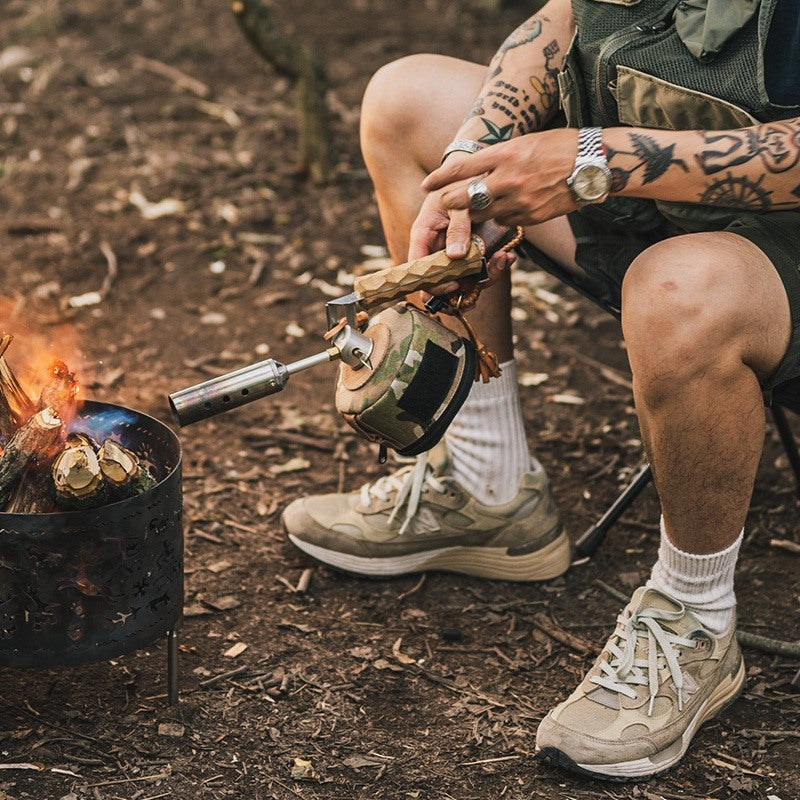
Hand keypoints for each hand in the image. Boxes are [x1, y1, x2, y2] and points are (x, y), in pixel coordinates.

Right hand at [409, 158, 514, 295]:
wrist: (478, 175)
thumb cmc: (460, 184)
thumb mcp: (458, 202)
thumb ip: (458, 227)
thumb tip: (456, 256)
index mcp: (423, 236)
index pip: (417, 268)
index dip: (431, 282)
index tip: (453, 283)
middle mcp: (437, 250)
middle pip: (440, 282)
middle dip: (461, 287)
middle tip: (482, 277)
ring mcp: (454, 255)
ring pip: (463, 281)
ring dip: (484, 277)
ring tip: (502, 259)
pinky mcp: (472, 254)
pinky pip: (480, 271)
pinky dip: (495, 268)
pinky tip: (507, 257)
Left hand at [422, 128, 579, 226]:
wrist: (593, 164)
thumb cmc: (559, 146)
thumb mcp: (524, 142)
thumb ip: (499, 157)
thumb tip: (476, 168)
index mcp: (505, 154)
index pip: (463, 168)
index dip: (442, 178)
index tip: (428, 184)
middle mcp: (508, 179)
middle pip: (467, 197)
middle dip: (452, 202)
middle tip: (445, 203)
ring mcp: (519, 200)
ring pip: (484, 213)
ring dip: (477, 211)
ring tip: (478, 206)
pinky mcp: (531, 216)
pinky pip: (505, 221)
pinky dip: (501, 217)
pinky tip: (506, 209)